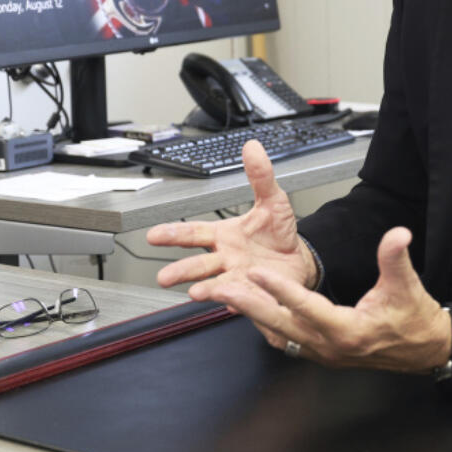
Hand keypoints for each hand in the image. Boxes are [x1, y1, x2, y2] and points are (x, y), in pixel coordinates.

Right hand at [146, 140, 316, 299]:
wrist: (298, 258)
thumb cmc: (278, 232)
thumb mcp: (272, 200)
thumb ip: (260, 176)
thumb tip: (253, 148)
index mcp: (224, 235)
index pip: (194, 233)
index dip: (173, 234)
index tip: (153, 235)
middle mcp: (225, 259)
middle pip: (199, 264)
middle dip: (181, 270)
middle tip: (164, 277)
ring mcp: (238, 278)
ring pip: (217, 285)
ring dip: (206, 289)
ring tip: (195, 293)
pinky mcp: (254, 294)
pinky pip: (244, 299)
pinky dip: (237, 302)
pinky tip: (230, 303)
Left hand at [212, 226, 451, 374]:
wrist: (424, 349)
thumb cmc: (415, 321)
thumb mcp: (407, 286)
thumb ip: (395, 258)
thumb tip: (397, 234)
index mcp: (349, 330)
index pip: (307, 307)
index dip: (280, 289)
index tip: (257, 273)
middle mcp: (331, 347)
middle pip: (282, 326)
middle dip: (251, 307)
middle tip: (223, 289)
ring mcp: (324, 353)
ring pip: (280, 335)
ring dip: (255, 316)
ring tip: (230, 297)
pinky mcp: (322, 353)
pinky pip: (288, 340)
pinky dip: (270, 324)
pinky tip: (256, 311)